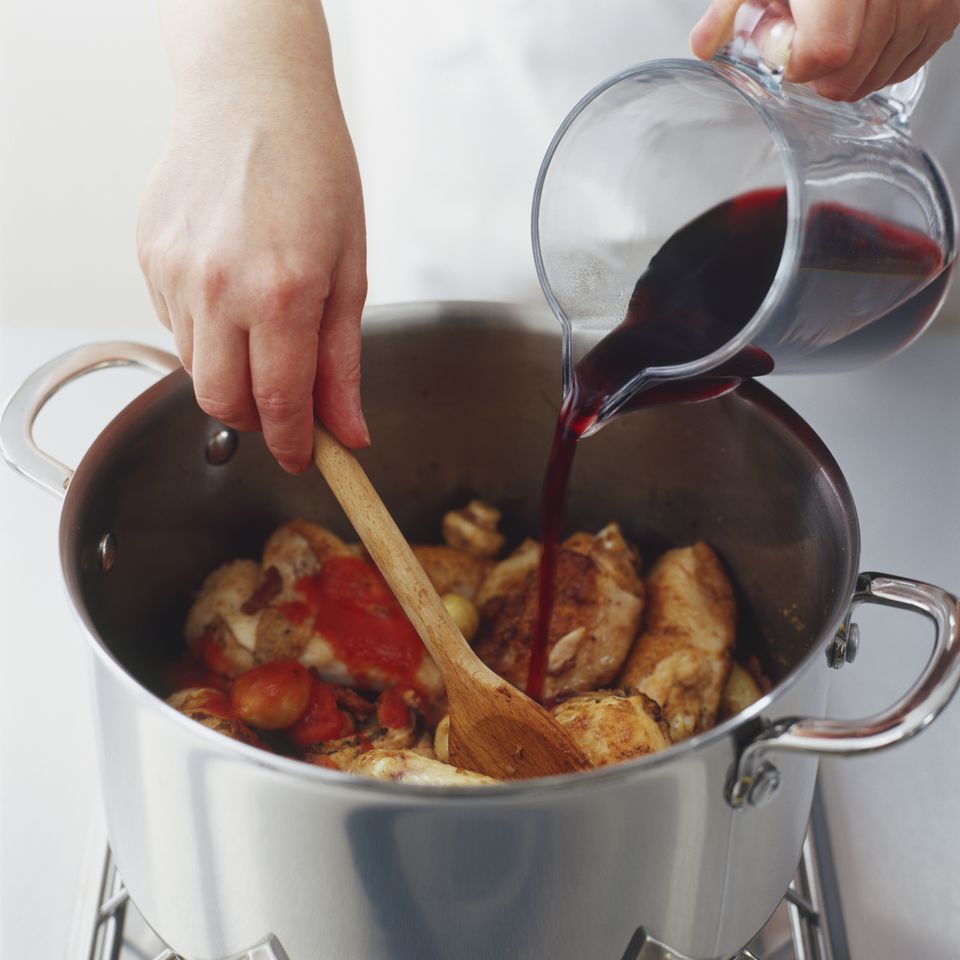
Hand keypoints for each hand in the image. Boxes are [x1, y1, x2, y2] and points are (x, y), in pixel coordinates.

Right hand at [138, 1, 367, 473]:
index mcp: (283, 293)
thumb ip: (343, 364)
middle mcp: (220, 289)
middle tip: (288, 408)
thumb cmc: (315, 173)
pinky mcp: (149, 259)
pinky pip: (175, 326)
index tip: (307, 459)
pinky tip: (233, 294)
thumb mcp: (350, 271)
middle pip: (223, 402)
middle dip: (259, 421)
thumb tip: (350, 432)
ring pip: (195, 368)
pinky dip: (207, 334)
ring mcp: (176, 274)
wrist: (252, 97)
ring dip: (233, 375)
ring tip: (265, 329)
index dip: (295, 445)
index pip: (280, 405)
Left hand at [691, 0, 959, 101]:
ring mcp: (925, 3)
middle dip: (814, 69)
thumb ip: (730, 7)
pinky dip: (880, 59)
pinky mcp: (946, 11)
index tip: (781, 37)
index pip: (824, 56)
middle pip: (846, 79)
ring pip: (874, 79)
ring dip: (846, 67)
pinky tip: (865, 28)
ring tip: (837, 18)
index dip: (794, 59)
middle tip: (805, 28)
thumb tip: (704, 44)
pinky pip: (906, 65)